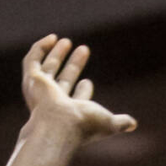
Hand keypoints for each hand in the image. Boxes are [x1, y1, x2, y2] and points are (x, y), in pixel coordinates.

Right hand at [21, 34, 135, 144]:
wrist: (59, 126)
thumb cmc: (83, 126)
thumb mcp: (108, 123)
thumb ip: (120, 123)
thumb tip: (134, 124)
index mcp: (70, 114)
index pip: (75, 99)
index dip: (83, 90)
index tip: (88, 82)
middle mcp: (54, 102)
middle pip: (63, 80)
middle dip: (73, 66)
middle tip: (84, 50)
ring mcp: (41, 91)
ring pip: (47, 68)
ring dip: (56, 55)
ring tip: (66, 41)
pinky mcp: (32, 79)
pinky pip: (32, 59)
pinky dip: (40, 48)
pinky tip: (52, 38)